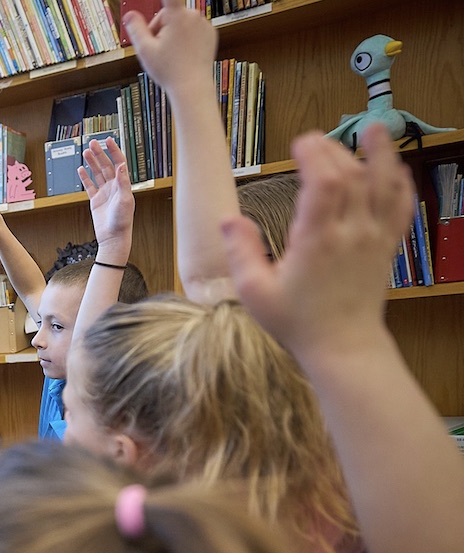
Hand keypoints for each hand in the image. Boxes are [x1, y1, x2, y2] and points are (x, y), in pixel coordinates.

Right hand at [79, 138, 133, 260]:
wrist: (113, 237)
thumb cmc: (122, 221)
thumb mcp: (125, 200)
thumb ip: (123, 182)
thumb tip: (121, 166)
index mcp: (123, 185)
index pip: (118, 163)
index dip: (114, 151)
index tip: (108, 141)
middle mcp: (114, 187)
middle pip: (106, 165)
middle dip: (100, 153)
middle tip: (92, 143)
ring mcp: (104, 193)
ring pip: (97, 173)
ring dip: (92, 162)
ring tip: (86, 152)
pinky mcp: (96, 200)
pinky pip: (90, 186)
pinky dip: (85, 177)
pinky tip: (81, 169)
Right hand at [124, 0, 217, 97]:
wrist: (193, 86)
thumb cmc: (168, 70)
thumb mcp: (144, 50)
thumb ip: (136, 29)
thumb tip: (129, 14)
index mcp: (176, 17)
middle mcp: (192, 15)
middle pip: (169, 14)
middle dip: (160, 27)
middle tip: (156, 49)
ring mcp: (204, 24)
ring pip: (181, 22)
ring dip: (173, 33)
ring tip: (170, 55)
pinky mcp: (211, 32)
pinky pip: (194, 29)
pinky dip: (187, 38)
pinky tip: (183, 54)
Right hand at [223, 125, 415, 358]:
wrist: (343, 346)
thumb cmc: (297, 323)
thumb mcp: (256, 292)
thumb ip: (242, 252)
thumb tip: (227, 220)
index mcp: (317, 241)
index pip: (323, 182)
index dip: (314, 154)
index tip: (299, 144)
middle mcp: (351, 233)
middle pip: (351, 175)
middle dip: (333, 150)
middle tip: (314, 143)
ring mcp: (374, 238)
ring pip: (384, 184)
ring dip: (380, 153)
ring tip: (371, 128)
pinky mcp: (387, 246)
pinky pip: (401, 206)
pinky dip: (400, 182)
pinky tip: (393, 167)